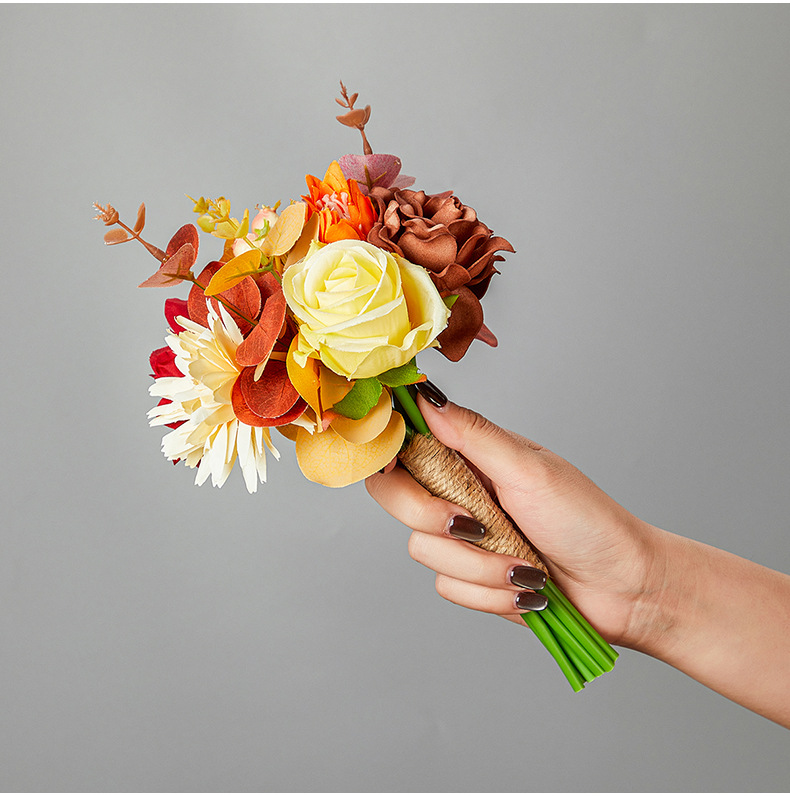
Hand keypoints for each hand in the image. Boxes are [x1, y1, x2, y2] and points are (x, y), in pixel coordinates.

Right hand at [366, 394, 668, 649]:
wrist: (623, 588)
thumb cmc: (587, 520)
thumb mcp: (529, 469)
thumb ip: (473, 435)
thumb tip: (427, 396)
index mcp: (471, 457)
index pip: (406, 445)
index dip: (390, 454)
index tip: (400, 466)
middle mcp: (460, 493)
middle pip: (396, 497)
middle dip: (431, 518)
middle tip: (474, 525)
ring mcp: (463, 538)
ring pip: (424, 551)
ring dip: (481, 566)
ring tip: (526, 566)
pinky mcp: (471, 577)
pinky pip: (448, 587)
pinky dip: (490, 592)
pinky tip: (524, 588)